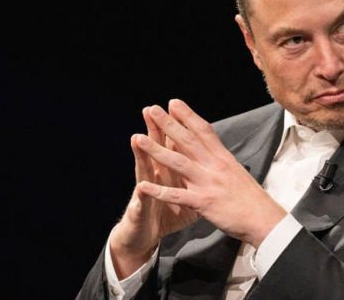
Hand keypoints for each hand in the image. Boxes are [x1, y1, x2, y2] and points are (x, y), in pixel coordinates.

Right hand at [109, 106, 198, 278]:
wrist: (142, 237)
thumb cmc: (164, 214)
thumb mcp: (182, 194)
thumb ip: (190, 177)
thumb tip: (206, 163)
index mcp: (167, 172)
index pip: (171, 146)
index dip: (174, 128)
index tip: (176, 107)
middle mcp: (153, 178)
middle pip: (155, 151)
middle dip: (154, 131)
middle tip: (150, 110)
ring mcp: (144, 193)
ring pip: (143, 171)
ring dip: (141, 156)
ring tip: (136, 138)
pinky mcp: (139, 212)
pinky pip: (142, 204)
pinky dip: (143, 197)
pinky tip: (141, 188)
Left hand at [136, 99, 286, 247]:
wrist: (265, 220)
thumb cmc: (251, 199)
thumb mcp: (237, 172)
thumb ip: (220, 161)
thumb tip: (209, 150)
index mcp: (223, 158)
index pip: (203, 130)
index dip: (187, 115)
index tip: (173, 102)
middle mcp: (214, 166)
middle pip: (188, 140)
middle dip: (168, 124)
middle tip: (152, 109)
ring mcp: (208, 183)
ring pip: (178, 162)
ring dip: (156, 150)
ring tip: (138, 138)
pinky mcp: (203, 202)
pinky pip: (177, 196)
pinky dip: (158, 191)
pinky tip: (142, 186)